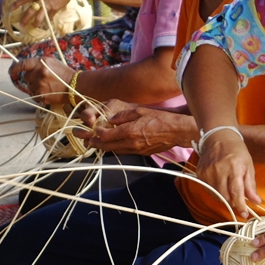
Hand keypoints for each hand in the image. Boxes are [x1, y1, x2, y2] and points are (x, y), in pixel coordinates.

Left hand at [8, 57, 73, 104]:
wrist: (75, 86)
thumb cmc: (63, 73)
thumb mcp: (51, 62)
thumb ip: (38, 63)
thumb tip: (24, 66)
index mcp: (41, 63)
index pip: (22, 64)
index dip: (14, 68)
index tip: (11, 71)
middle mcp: (39, 73)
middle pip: (26, 77)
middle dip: (31, 78)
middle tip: (41, 78)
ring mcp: (40, 86)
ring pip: (29, 87)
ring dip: (35, 86)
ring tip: (47, 85)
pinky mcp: (42, 96)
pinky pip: (34, 95)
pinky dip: (38, 94)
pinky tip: (48, 91)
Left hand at [12, 0, 76, 26]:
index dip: (17, 4)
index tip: (11, 9)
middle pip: (30, 11)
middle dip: (25, 19)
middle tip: (21, 24)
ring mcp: (47, 5)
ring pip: (39, 17)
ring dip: (35, 23)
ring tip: (33, 26)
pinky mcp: (54, 9)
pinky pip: (49, 17)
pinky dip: (47, 20)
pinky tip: (46, 23)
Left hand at [75, 99, 198, 155]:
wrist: (176, 131)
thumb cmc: (160, 118)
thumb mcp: (139, 111)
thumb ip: (122, 115)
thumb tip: (110, 119)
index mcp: (129, 131)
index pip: (106, 136)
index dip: (97, 134)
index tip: (93, 130)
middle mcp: (131, 143)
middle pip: (107, 146)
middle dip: (96, 144)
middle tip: (88, 141)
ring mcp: (136, 150)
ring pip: (115, 151)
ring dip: (105, 148)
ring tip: (97, 144)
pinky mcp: (141, 153)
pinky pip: (124, 152)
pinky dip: (116, 149)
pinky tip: (113, 145)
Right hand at [196, 130, 260, 218]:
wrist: (218, 137)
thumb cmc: (237, 151)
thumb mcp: (248, 165)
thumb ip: (250, 185)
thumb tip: (256, 202)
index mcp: (234, 168)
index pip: (236, 192)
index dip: (240, 206)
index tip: (245, 214)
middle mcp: (219, 170)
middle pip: (225, 197)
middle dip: (233, 202)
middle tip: (238, 200)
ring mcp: (207, 172)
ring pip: (216, 195)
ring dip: (224, 197)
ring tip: (229, 189)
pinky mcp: (200, 173)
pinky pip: (208, 190)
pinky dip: (215, 191)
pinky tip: (220, 183)